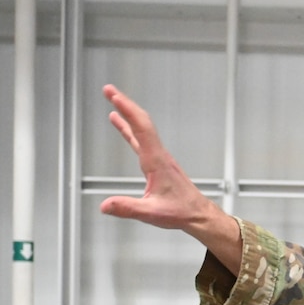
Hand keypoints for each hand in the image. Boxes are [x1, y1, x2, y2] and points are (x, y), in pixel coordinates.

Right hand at [98, 84, 242, 272]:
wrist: (198, 214)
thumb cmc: (182, 212)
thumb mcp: (152, 213)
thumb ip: (127, 207)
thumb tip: (106, 205)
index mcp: (157, 163)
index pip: (142, 130)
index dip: (128, 112)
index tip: (115, 97)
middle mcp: (158, 156)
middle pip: (142, 123)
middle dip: (125, 104)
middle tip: (109, 90)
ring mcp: (159, 157)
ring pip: (142, 128)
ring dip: (128, 112)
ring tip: (113, 98)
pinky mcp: (157, 162)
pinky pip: (141, 139)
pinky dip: (129, 128)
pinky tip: (120, 123)